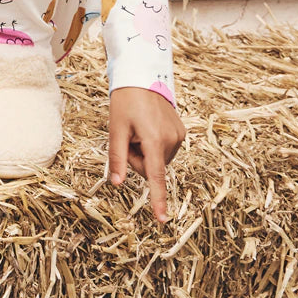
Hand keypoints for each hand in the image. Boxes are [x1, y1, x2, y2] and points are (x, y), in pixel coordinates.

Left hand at [108, 87, 185, 223]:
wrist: (143, 77)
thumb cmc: (125, 102)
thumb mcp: (116, 129)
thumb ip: (117, 158)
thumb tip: (117, 183)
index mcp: (154, 140)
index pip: (155, 176)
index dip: (158, 200)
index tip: (162, 220)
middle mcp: (171, 140)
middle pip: (150, 168)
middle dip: (136, 159)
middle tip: (128, 136)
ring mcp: (179, 136)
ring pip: (156, 161)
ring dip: (145, 151)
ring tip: (139, 129)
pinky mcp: (181, 133)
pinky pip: (163, 151)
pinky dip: (153, 145)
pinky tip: (148, 127)